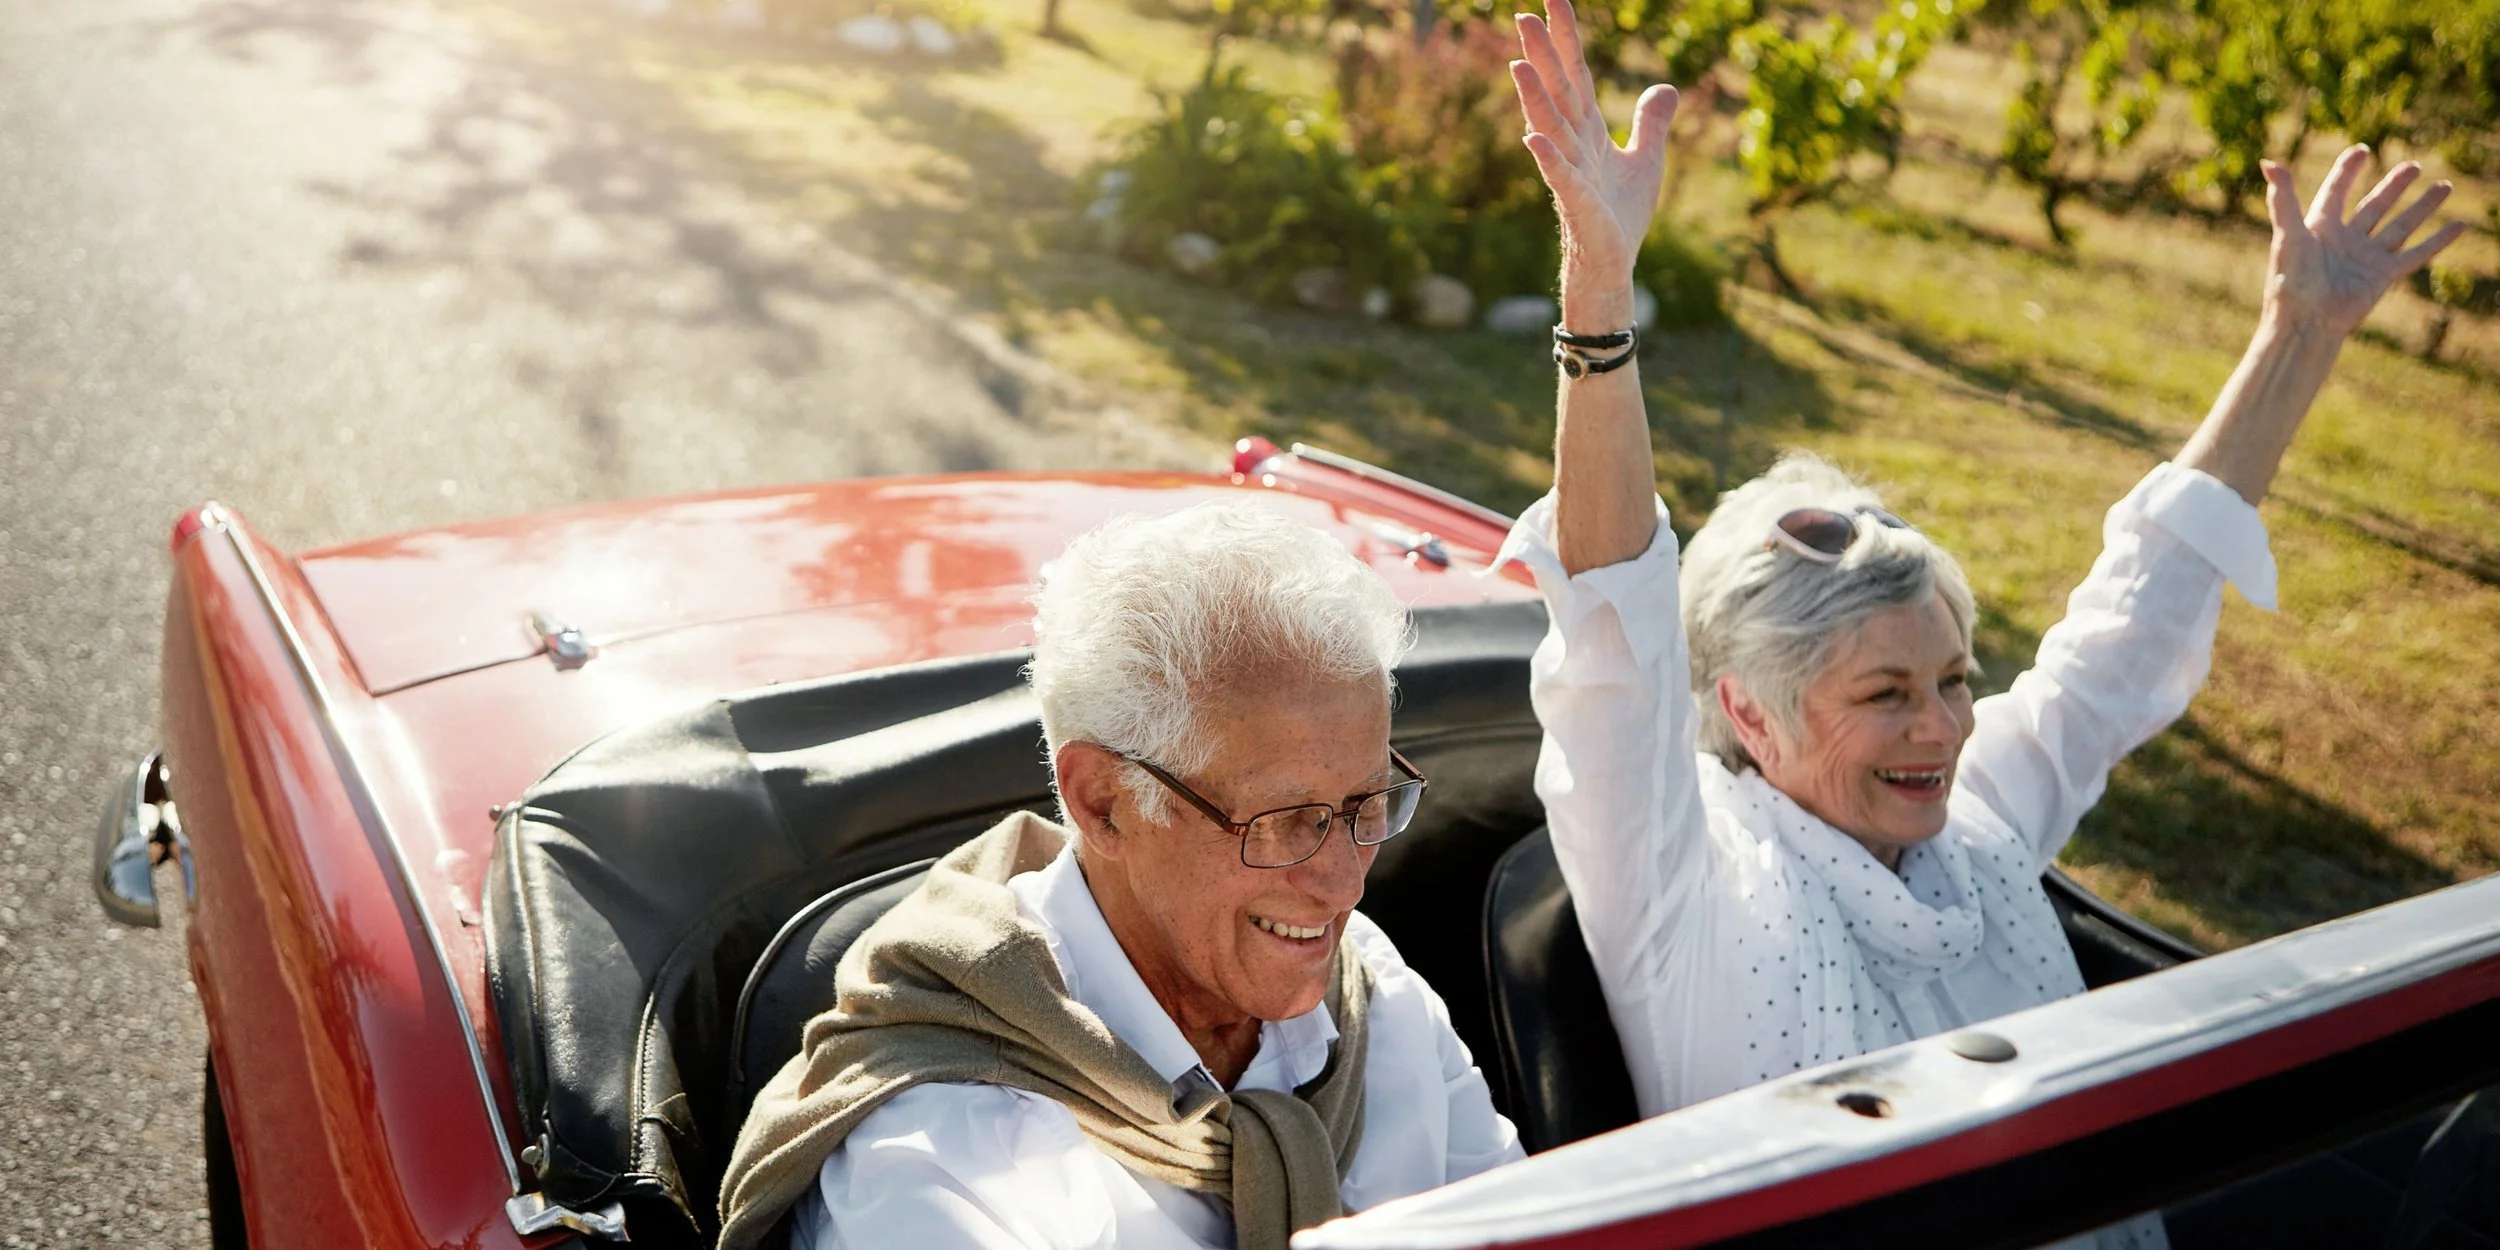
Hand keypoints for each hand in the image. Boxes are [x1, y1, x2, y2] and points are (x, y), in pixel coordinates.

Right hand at [1510, 0, 1677, 279]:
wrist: (1611, 266)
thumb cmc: (1619, 217)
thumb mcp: (1646, 160)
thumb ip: (1651, 122)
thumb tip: (1666, 87)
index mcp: (1589, 131)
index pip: (1576, 76)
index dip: (1567, 39)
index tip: (1553, 1)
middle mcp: (1574, 146)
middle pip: (1558, 92)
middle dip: (1543, 55)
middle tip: (1523, 15)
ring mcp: (1572, 174)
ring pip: (1552, 129)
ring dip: (1535, 98)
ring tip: (1520, 65)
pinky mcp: (1579, 205)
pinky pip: (1562, 179)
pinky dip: (1549, 159)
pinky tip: (1534, 139)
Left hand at [2261, 145, 2467, 340]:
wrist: (2306, 324)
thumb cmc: (2290, 282)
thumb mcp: (2288, 235)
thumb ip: (2282, 199)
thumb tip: (2268, 162)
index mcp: (2319, 227)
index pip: (2335, 191)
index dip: (2347, 171)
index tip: (2362, 151)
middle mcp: (2345, 240)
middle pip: (2374, 206)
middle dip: (2393, 186)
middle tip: (2413, 166)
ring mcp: (2366, 257)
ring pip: (2400, 226)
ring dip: (2422, 207)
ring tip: (2444, 186)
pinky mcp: (2383, 275)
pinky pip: (2417, 254)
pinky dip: (2438, 240)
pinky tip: (2459, 225)